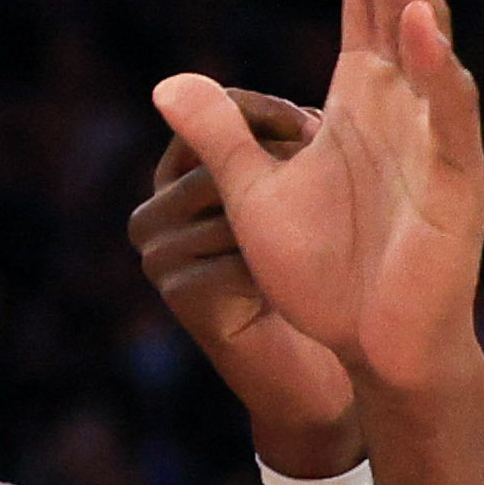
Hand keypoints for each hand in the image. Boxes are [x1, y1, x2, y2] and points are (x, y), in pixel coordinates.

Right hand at [128, 84, 360, 475]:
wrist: (314, 376)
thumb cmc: (310, 283)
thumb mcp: (293, 207)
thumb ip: (283, 160)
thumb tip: (317, 108)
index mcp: (172, 184)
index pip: (203, 122)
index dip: (261, 114)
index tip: (316, 122)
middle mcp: (153, 216)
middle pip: (211, 156)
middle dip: (279, 157)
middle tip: (329, 162)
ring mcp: (159, 256)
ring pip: (225, 199)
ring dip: (280, 209)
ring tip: (330, 221)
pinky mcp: (181, 291)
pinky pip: (234, 249)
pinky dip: (275, 258)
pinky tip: (304, 270)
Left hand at [149, 0, 483, 409]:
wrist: (371, 356)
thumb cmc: (325, 278)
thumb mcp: (250, 195)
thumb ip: (218, 136)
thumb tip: (166, 81)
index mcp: (363, 93)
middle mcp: (406, 100)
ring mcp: (437, 137)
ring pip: (424, 37)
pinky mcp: (458, 185)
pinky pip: (453, 118)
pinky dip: (439, 72)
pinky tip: (418, 27)